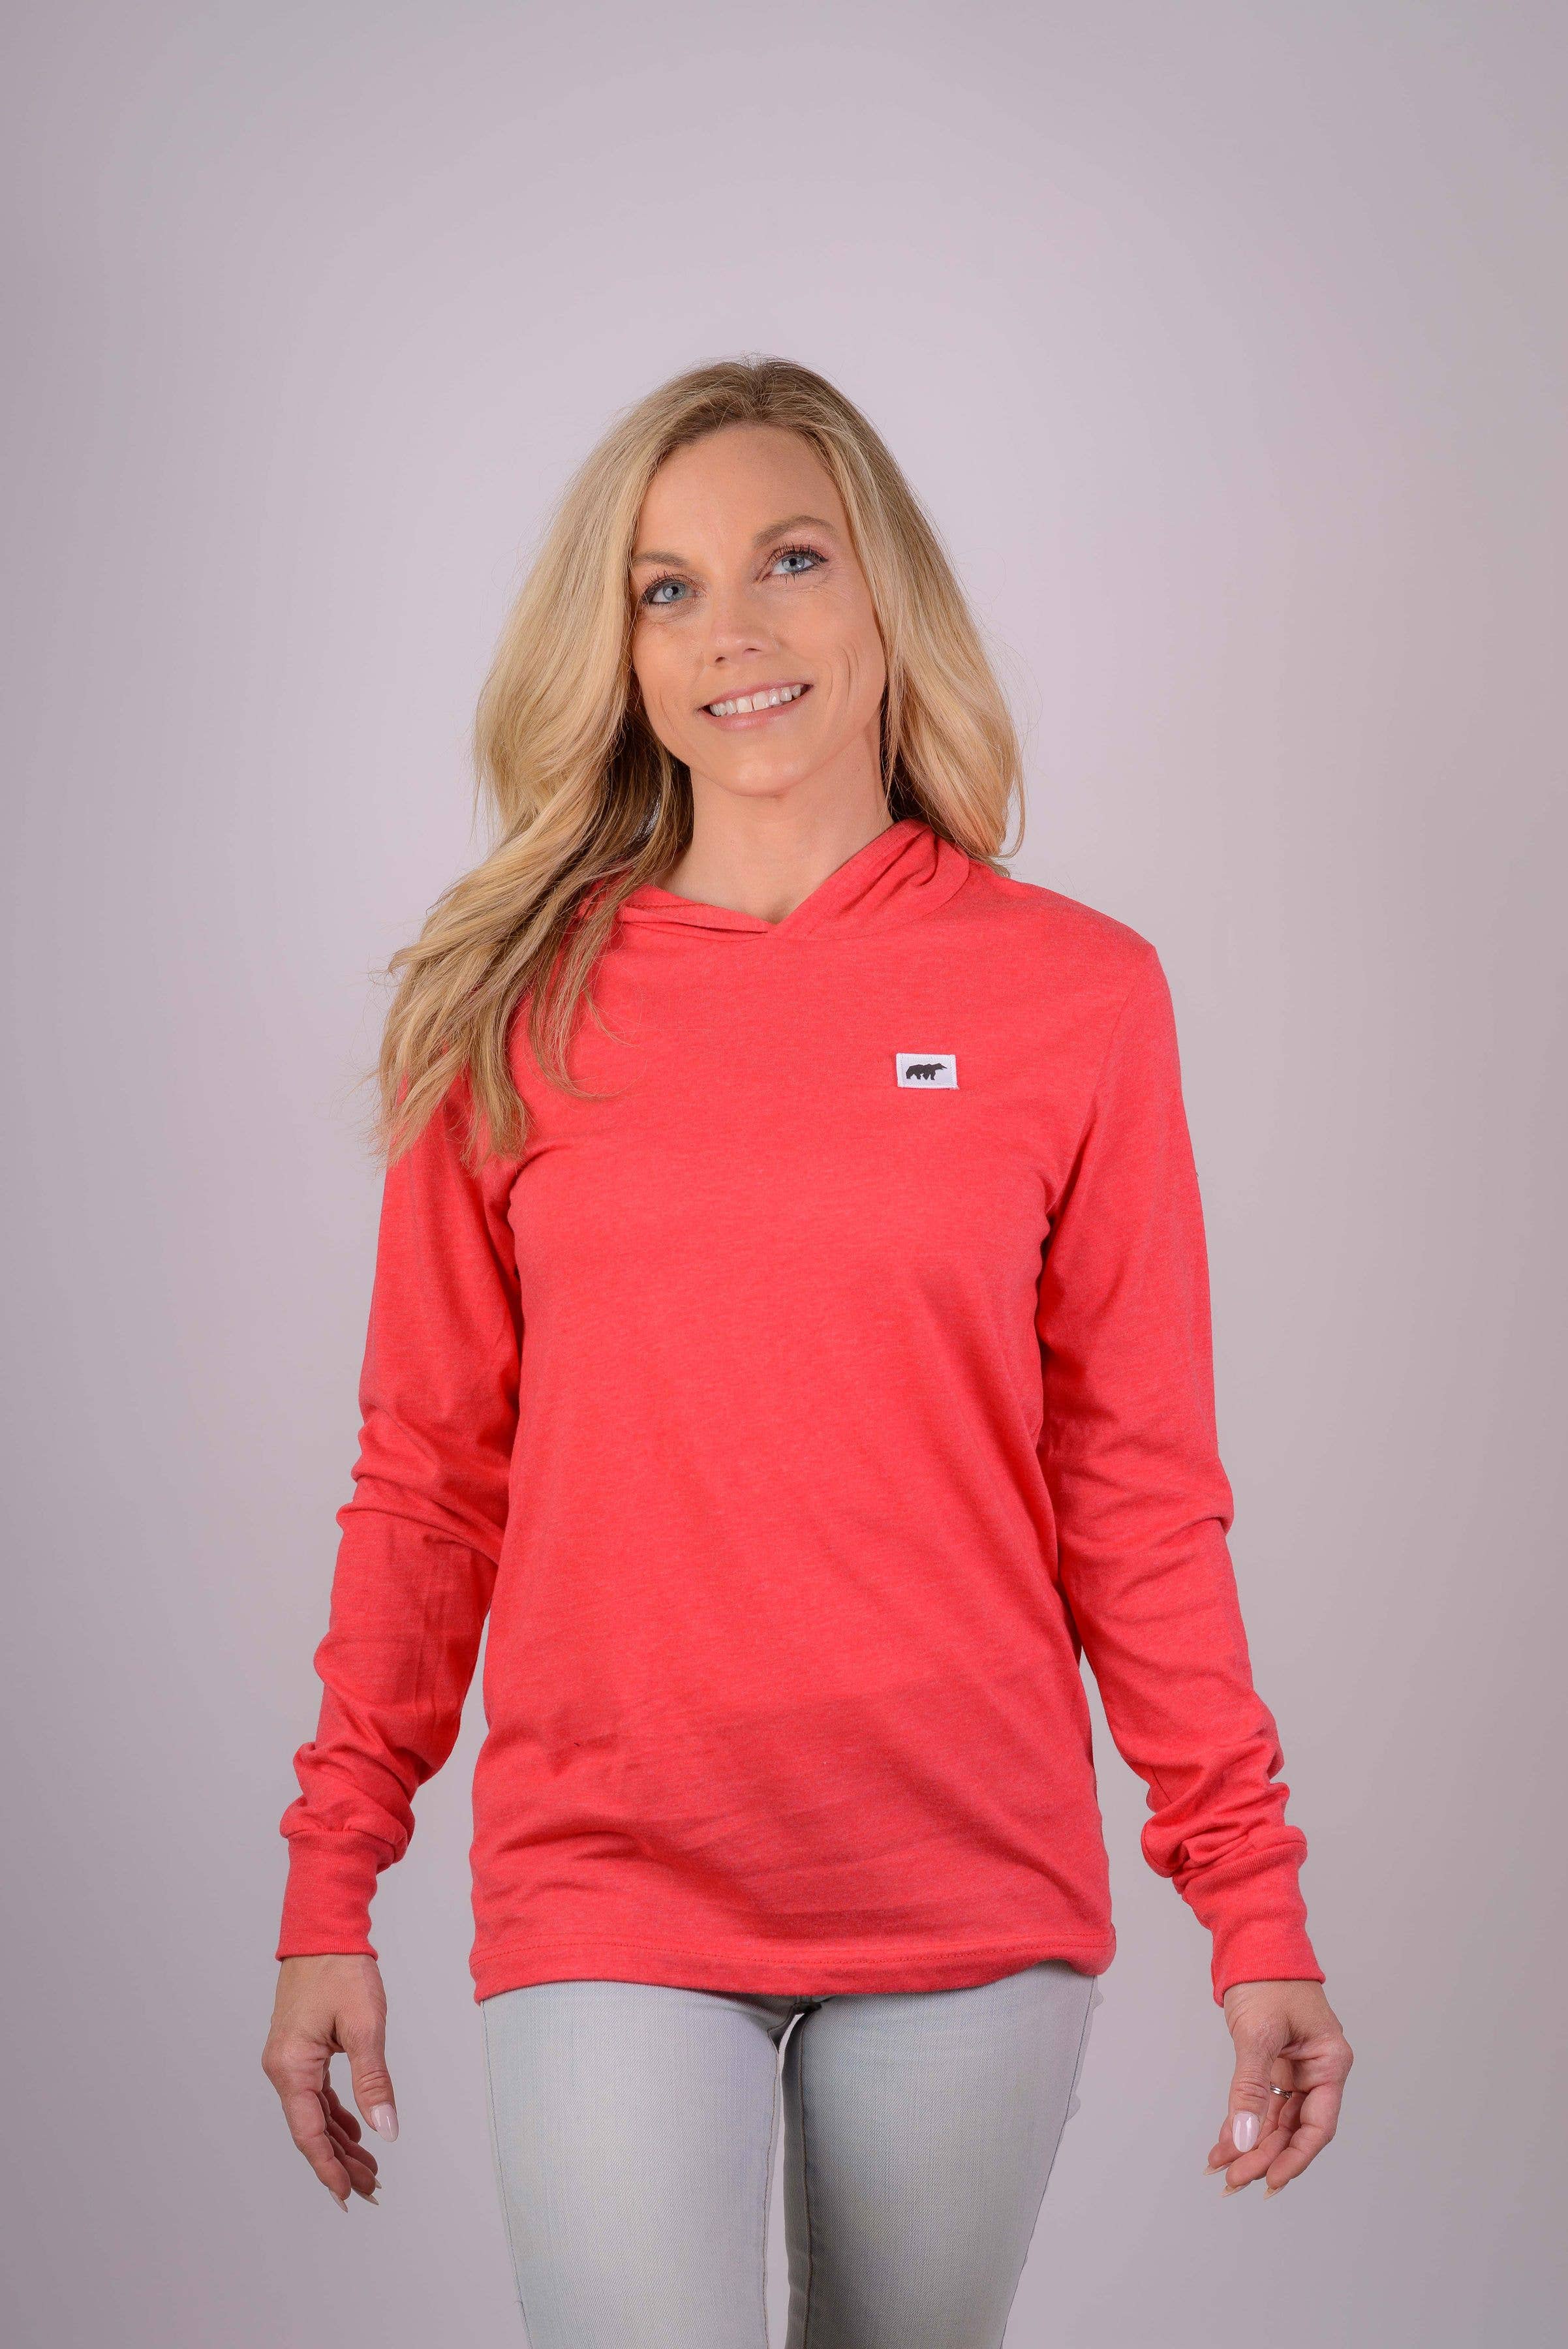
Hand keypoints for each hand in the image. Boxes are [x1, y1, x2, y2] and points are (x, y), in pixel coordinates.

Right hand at [263, 1954, 398, 2209]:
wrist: (323, 1932)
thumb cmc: (341, 1970)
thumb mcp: (365, 2025)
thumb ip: (373, 2081)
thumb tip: (385, 2129)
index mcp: (291, 2067)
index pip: (309, 2133)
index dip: (329, 2168)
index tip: (349, 2194)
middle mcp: (283, 2069)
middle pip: (311, 2130)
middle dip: (340, 2162)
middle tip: (371, 2188)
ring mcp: (289, 2061)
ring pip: (315, 2115)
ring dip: (340, 2142)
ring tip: (369, 2168)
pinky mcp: (300, 2052)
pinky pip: (316, 2096)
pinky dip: (336, 2116)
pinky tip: (355, 2132)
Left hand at [1205, 1977, 1351, 2197]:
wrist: (1252, 1939)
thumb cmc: (1267, 1977)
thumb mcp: (1259, 2033)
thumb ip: (1251, 2088)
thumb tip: (1243, 2137)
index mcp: (1329, 2062)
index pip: (1317, 2127)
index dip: (1294, 2159)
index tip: (1269, 2183)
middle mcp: (1317, 2070)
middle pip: (1293, 2129)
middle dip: (1263, 2156)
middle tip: (1233, 2181)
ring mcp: (1295, 2068)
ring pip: (1274, 2120)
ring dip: (1249, 2144)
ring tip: (1221, 2169)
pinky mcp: (1273, 2062)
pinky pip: (1260, 2102)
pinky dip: (1241, 2122)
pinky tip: (1223, 2145)